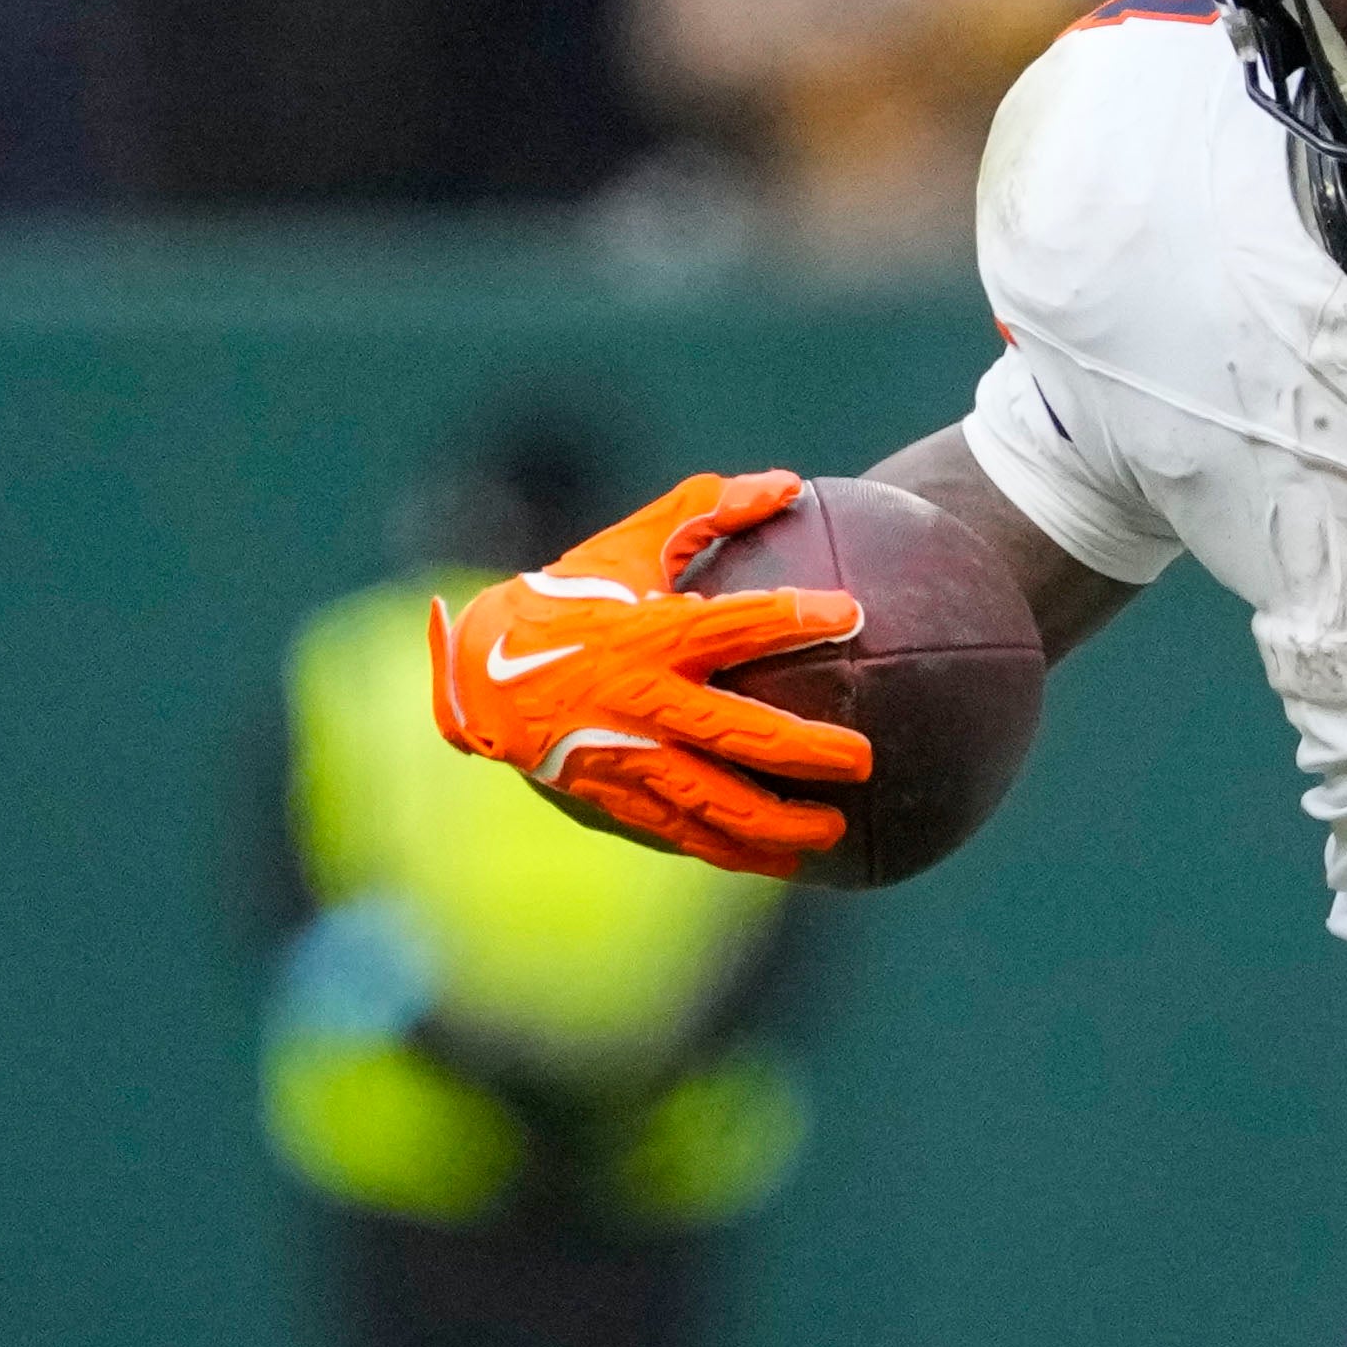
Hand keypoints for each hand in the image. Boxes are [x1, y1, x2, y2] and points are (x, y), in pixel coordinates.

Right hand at [431, 469, 869, 873]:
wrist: (482, 675)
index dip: (791, 618)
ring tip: (834, 831)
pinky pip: (683, 831)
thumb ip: (706, 510)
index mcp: (646, 634)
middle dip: (802, 750)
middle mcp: (638, 700)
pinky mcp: (614, 796)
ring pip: (711, 800)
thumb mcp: (630, 545)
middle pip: (733, 731)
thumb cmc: (571, 598)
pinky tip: (781, 861)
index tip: (851, 613)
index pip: (729, 624)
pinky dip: (733, 850)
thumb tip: (786, 485)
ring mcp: (625, 755)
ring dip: (776, 823)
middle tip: (863, 758)